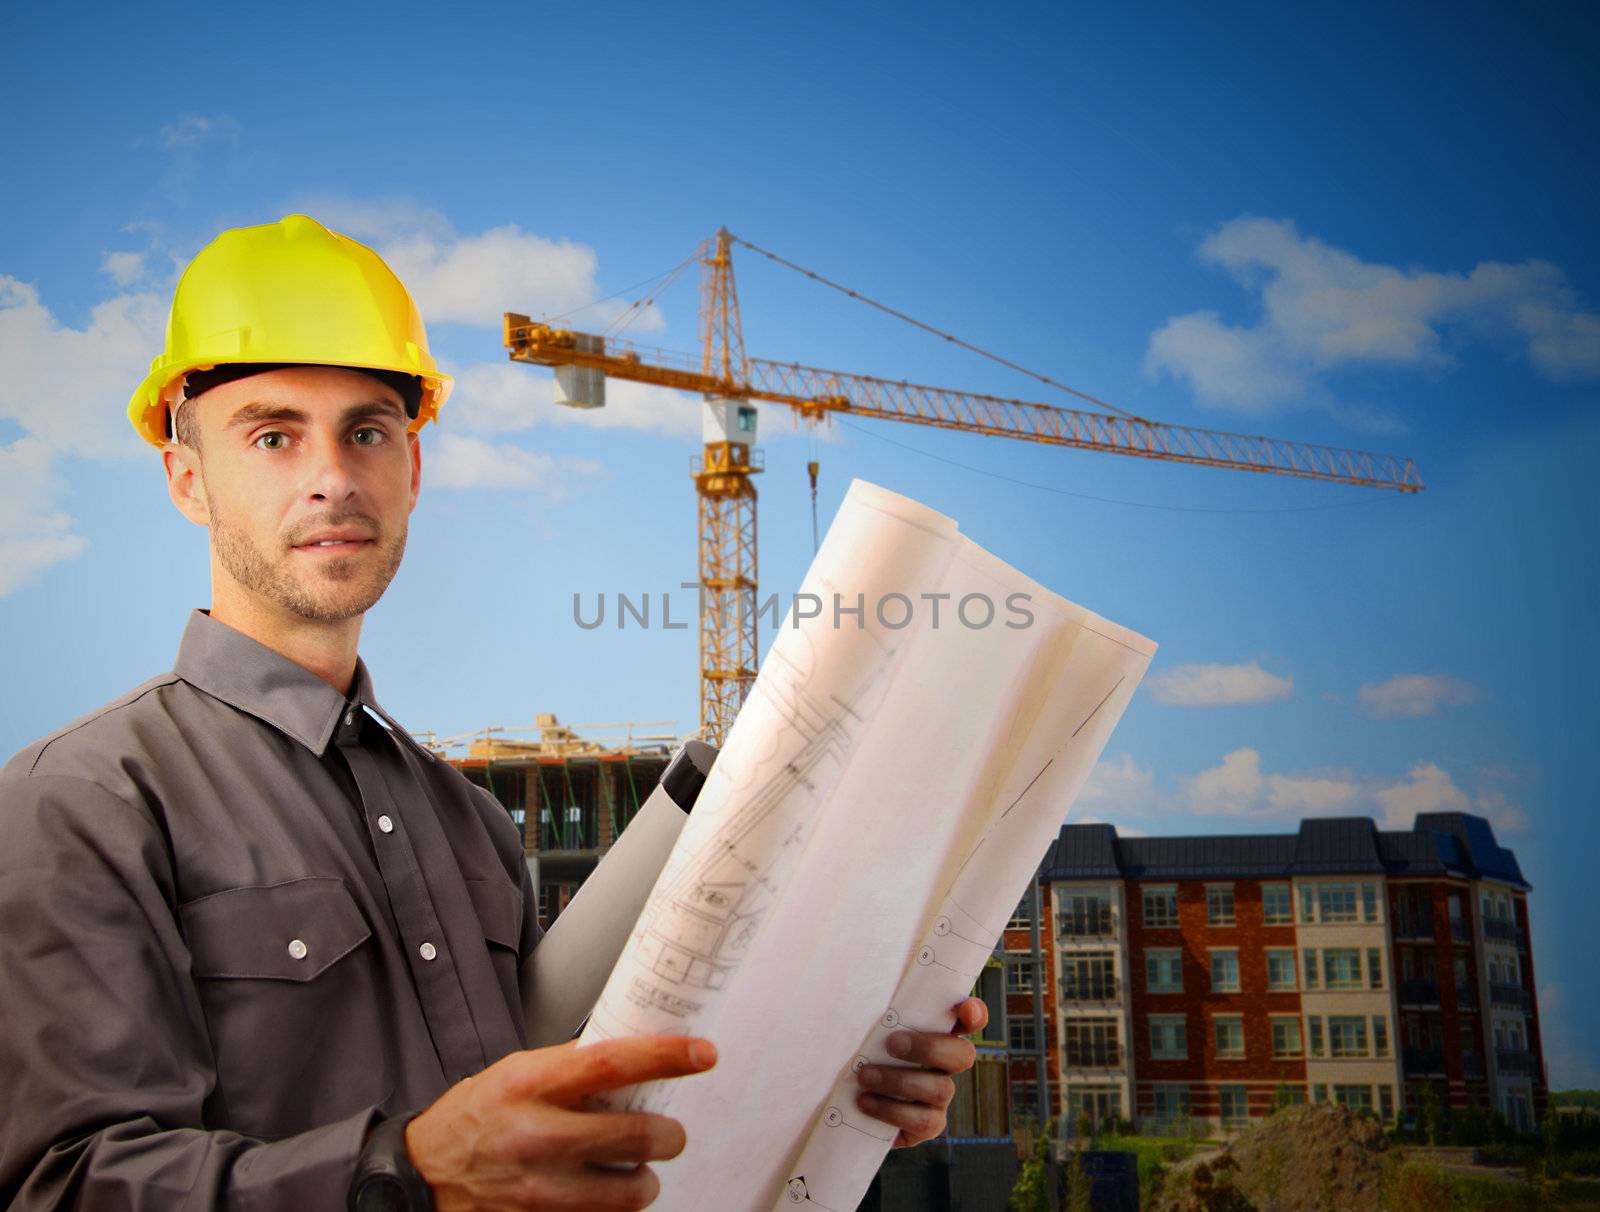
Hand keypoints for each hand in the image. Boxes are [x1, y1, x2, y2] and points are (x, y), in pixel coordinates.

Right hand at [405, 1035, 716, 1210]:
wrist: (423, 1177)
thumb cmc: (474, 1118)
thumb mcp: (517, 1073)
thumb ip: (572, 1065)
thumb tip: (634, 1050)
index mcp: (532, 1085)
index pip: (613, 1062)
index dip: (667, 1056)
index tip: (703, 1053)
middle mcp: (539, 1138)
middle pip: (637, 1136)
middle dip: (668, 1134)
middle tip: (667, 1131)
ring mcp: (541, 1191)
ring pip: (633, 1191)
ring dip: (645, 1180)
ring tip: (634, 1169)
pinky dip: (614, 1209)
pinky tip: (600, 1194)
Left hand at [856, 997, 986, 1147]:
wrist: (847, 1100)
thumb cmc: (860, 1051)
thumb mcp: (867, 1027)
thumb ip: (873, 1010)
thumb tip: (851, 981)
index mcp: (936, 1032)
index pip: (970, 1018)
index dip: (974, 1014)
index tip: (965, 1010)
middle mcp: (945, 1064)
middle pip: (962, 1055)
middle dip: (929, 1048)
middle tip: (891, 1043)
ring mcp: (940, 1096)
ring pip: (941, 1089)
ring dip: (900, 1080)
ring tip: (865, 1076)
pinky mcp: (927, 1124)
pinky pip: (924, 1121)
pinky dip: (892, 1110)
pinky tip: (866, 1102)